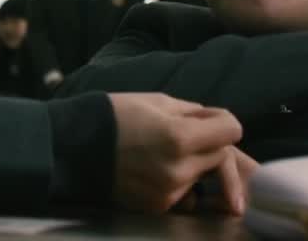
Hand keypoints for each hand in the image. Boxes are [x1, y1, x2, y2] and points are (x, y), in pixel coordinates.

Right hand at [109, 93, 243, 213]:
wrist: (75, 147)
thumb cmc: (114, 116)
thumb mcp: (157, 101)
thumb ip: (193, 112)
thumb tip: (217, 120)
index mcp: (180, 137)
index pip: (232, 131)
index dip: (224, 122)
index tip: (214, 120)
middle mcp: (179, 169)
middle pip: (221, 157)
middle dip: (212, 145)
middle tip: (193, 136)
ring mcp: (169, 192)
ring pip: (203, 176)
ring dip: (196, 164)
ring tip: (167, 150)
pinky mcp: (158, 206)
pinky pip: (185, 193)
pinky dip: (179, 181)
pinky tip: (157, 168)